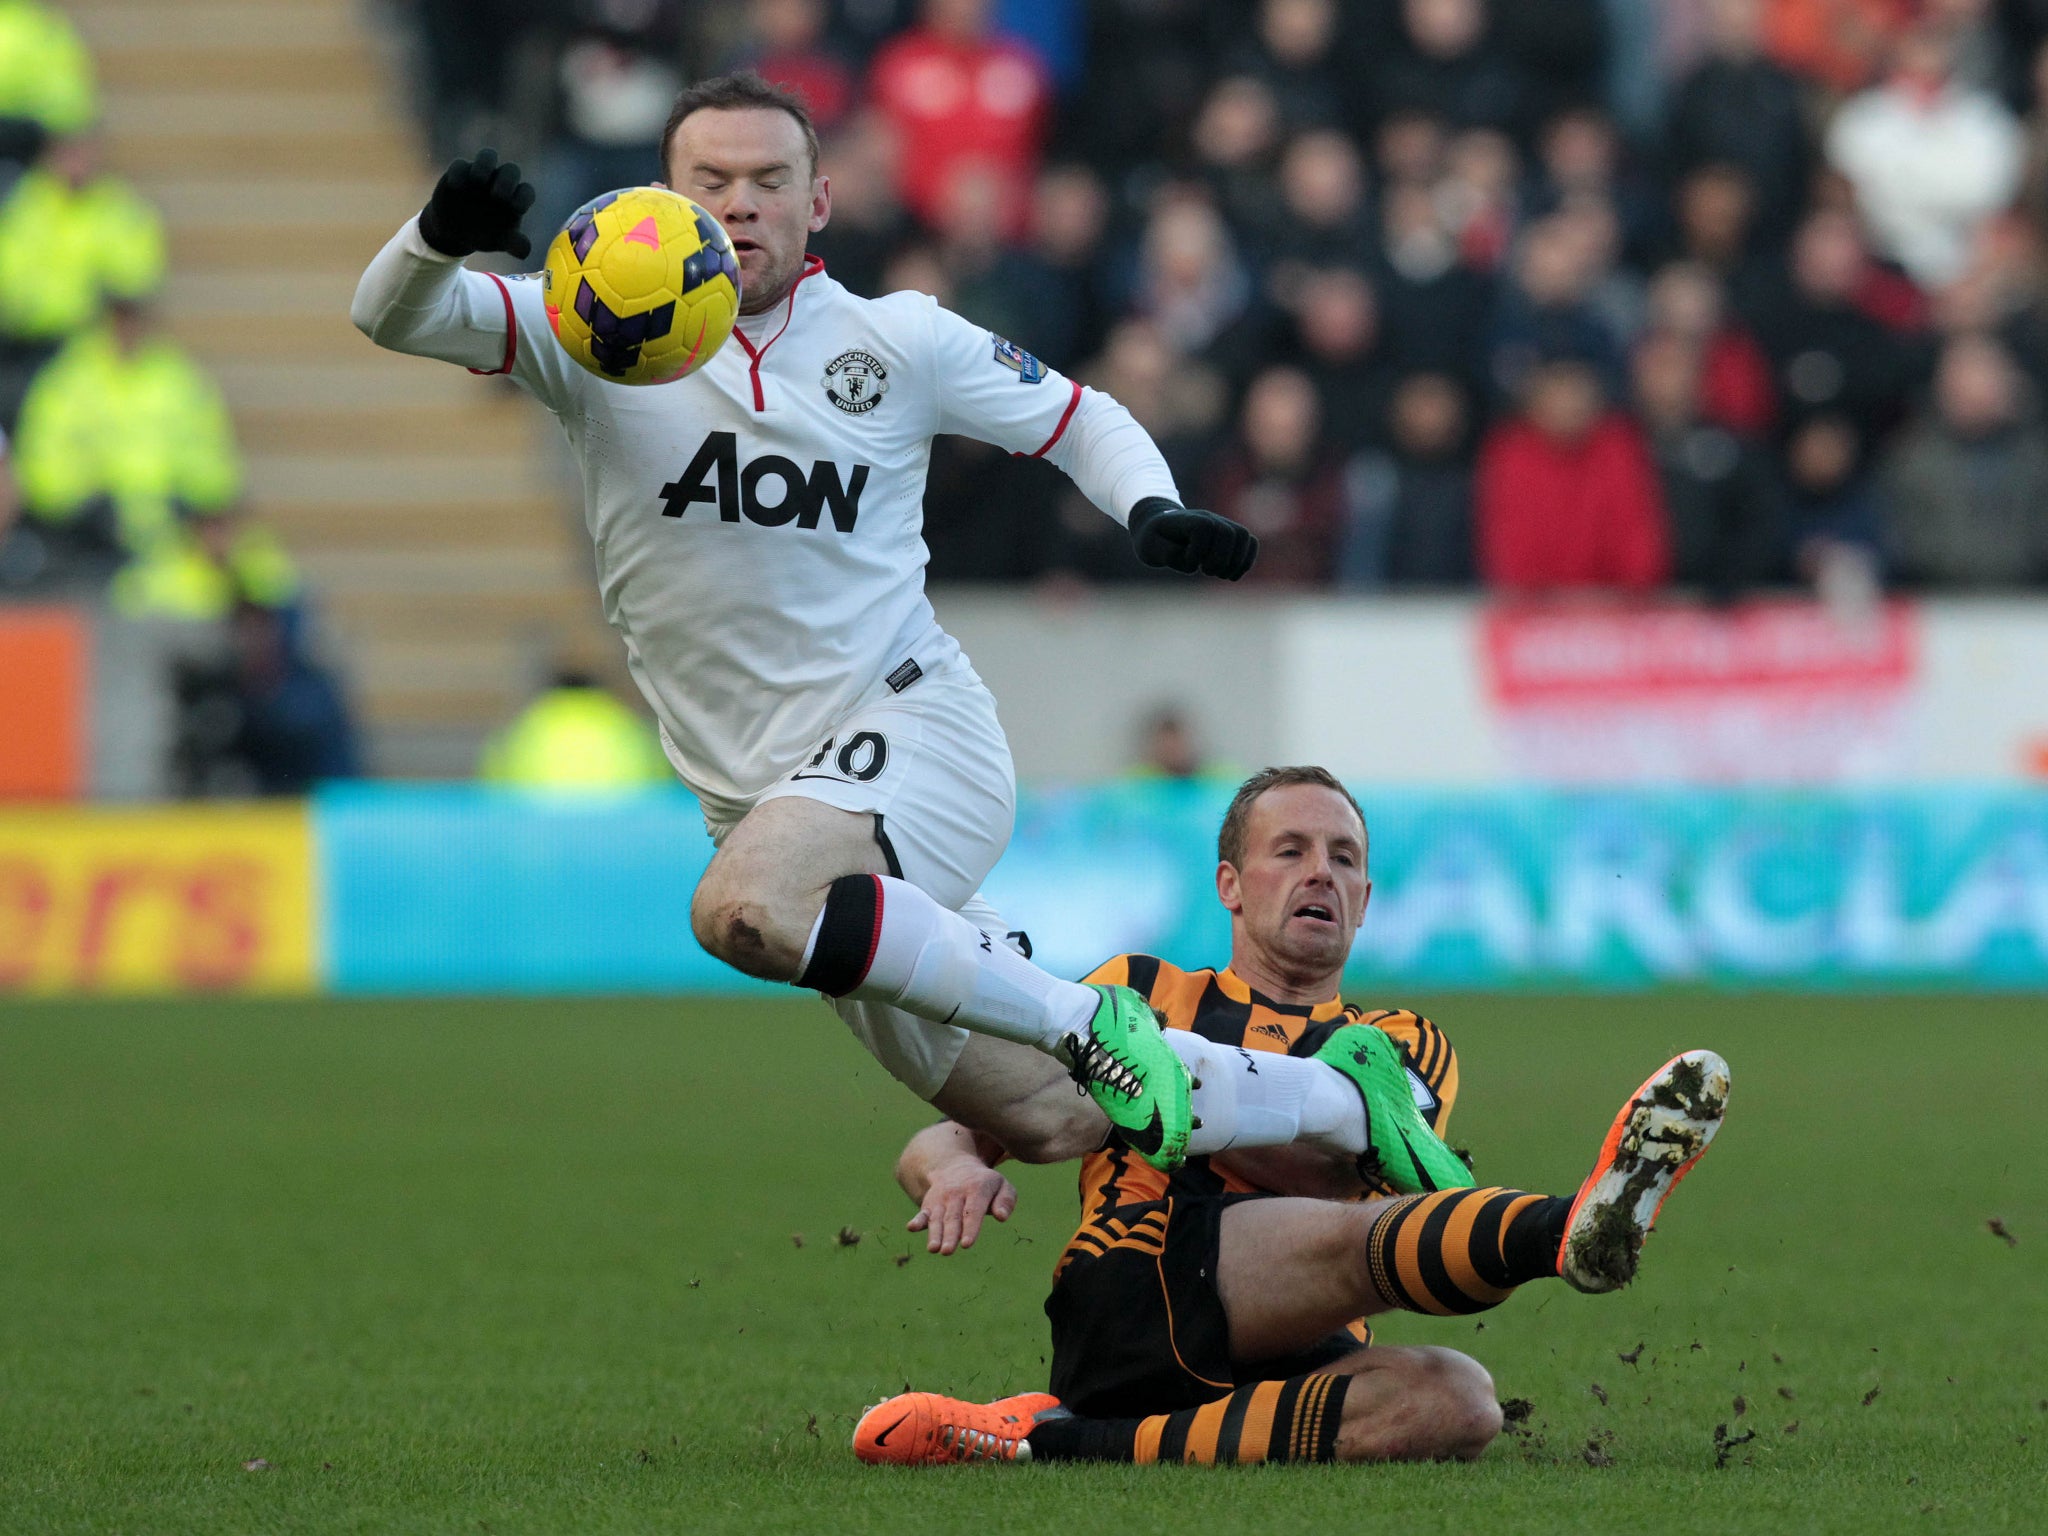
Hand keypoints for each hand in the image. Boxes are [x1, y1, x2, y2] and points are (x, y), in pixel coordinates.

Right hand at [417, 147, 535, 259]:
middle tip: (498, 196)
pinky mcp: (459, 172)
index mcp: (514, 197)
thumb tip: (525, 253)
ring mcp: (480, 174)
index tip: (517, 210)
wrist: (456, 232)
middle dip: (507, 180)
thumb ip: (514, 244)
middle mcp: (500, 182)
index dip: (524, 197)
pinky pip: (460, 164)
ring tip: (479, 180)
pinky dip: (459, 172)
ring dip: (485, 164)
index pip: (526, 191)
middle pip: (511, 170)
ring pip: (488, 155)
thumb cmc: (484, 234)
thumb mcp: (499, 241)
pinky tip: (456, 187)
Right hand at [906, 1158, 1016, 1254]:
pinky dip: (918, 1220)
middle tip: (948, 1251)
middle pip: (953, 1217)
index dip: (970, 1228)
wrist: (956, 1167)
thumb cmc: (984, 1183)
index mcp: (977, 1188)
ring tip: (934, 1249)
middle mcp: (956, 1193)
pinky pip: (923, 1212)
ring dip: (935, 1234)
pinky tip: (912, 1227)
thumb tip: (1002, 1217)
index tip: (966, 1243)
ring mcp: (941, 1199)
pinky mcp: (929, 1205)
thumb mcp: (1001, 1185)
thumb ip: (1006, 1200)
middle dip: (950, 1235)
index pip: (973, 1211)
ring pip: (938, 1218)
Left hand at [1128, 497, 1257, 580]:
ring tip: (1221, 575)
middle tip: (1205, 571)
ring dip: (1236, 561)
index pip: (1204, 528)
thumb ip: (1167, 554)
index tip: (1188, 562)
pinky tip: (1232, 575)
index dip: (1198, 550)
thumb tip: (1192, 563)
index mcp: (1187, 519)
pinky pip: (1250, 543)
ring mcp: (1222, 525)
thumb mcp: (1149, 548)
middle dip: (1220, 559)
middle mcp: (1208, 518)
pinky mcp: (1231, 536)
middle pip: (1229, 532)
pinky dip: (1246, 561)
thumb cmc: (1154, 540)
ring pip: (1244, 536)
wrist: (1160, 528)